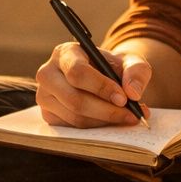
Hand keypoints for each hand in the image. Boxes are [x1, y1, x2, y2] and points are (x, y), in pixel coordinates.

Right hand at [33, 42, 151, 128]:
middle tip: (130, 115)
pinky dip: (95, 127)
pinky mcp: (48, 115)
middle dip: (106, 110)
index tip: (123, 99)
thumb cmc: (112, 67)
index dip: (101, 87)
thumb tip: (133, 93)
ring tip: (126, 118)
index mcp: (64, 53)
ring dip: (104, 121)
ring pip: (75, 117)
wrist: (101, 76)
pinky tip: (110, 121)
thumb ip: (136, 71)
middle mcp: (48, 73)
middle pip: (74, 99)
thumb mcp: (129, 61)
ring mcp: (44, 96)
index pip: (77, 72)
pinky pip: (73, 127)